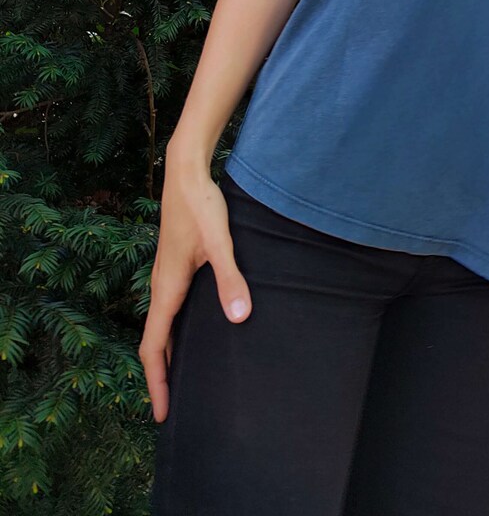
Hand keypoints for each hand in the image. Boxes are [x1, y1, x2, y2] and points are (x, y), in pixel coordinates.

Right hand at [139, 163, 252, 422]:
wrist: (186, 173)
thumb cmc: (201, 206)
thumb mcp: (220, 243)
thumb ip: (230, 278)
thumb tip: (239, 317)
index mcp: (166, 288)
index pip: (153, 347)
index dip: (156, 382)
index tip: (161, 413)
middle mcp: (161, 285)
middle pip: (154, 342)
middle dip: (160, 376)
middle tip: (170, 408)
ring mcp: (166, 275)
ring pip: (161, 325)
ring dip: (166, 354)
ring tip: (178, 379)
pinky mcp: (175, 265)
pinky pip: (169, 310)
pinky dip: (173, 332)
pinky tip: (192, 332)